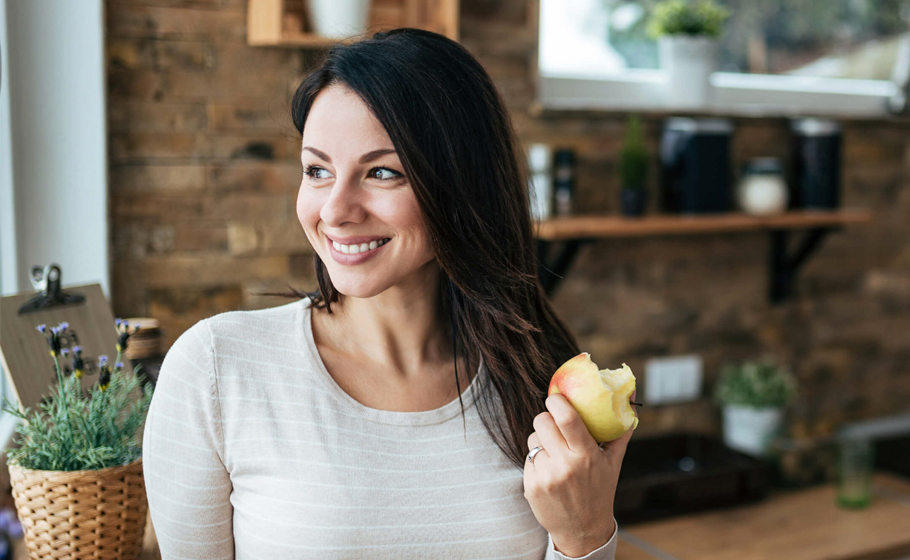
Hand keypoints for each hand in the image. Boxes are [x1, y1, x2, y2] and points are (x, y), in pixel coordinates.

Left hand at [523, 390, 635, 556]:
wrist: (583, 530)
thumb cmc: (600, 490)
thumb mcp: (613, 462)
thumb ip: (620, 431)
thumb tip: (629, 400)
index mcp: (587, 456)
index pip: (567, 419)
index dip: (557, 401)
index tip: (555, 396)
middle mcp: (566, 466)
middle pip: (542, 422)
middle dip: (546, 418)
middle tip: (553, 423)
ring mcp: (547, 477)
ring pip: (532, 439)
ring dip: (541, 441)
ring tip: (554, 453)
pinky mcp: (531, 486)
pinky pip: (527, 458)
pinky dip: (536, 460)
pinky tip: (548, 471)